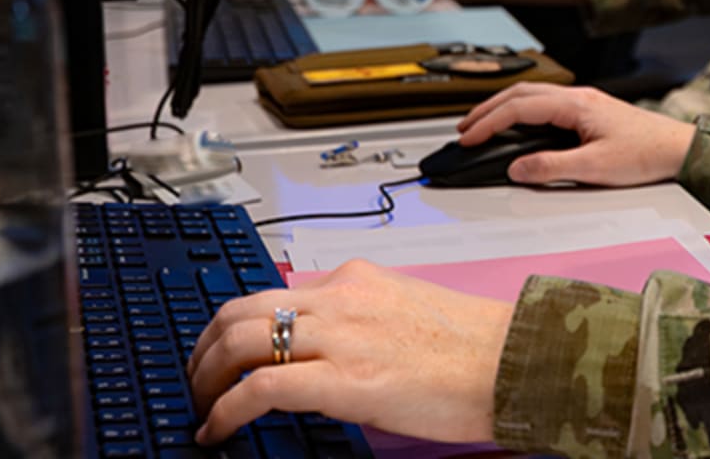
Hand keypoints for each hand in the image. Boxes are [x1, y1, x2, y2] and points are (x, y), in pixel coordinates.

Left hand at [186, 261, 510, 444]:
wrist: (514, 360)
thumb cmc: (474, 347)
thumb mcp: (406, 313)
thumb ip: (360, 320)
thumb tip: (322, 352)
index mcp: (357, 280)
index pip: (271, 293)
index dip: (231, 326)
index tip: (218, 352)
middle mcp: (342, 298)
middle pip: (239, 310)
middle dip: (203, 349)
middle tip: (195, 381)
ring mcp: (341, 336)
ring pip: (240, 341)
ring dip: (205, 379)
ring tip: (201, 407)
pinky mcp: (344, 380)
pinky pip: (261, 388)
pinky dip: (226, 411)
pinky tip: (217, 430)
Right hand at [457, 83, 695, 186]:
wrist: (679, 148)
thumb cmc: (646, 154)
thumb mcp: (595, 168)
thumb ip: (552, 167)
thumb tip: (516, 168)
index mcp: (575, 105)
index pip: (519, 108)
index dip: (488, 123)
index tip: (467, 138)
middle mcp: (578, 97)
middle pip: (520, 94)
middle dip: (487, 110)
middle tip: (463, 129)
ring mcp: (584, 102)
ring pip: (532, 95)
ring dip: (503, 107)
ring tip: (482, 125)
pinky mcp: (590, 110)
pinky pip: (546, 103)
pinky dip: (522, 110)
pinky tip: (518, 124)